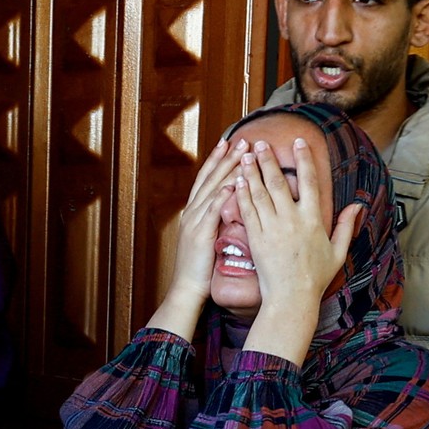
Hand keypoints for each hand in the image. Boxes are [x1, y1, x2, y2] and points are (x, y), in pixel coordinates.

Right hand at [149, 138, 246, 335]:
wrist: (187, 288)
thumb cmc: (201, 267)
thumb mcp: (208, 237)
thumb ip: (216, 220)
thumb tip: (232, 206)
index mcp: (194, 212)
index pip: (206, 180)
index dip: (217, 160)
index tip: (229, 143)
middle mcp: (192, 212)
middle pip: (209, 178)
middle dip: (225, 157)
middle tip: (240, 139)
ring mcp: (195, 221)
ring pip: (212, 189)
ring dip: (227, 170)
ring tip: (241, 153)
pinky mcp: (200, 234)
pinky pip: (212, 211)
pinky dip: (222, 196)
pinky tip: (233, 184)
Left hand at [235, 137, 359, 362]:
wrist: (292, 297)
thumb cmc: (316, 277)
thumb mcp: (338, 251)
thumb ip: (346, 226)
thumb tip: (357, 206)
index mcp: (313, 219)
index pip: (309, 181)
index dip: (303, 159)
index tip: (298, 142)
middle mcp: (291, 220)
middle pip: (278, 182)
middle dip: (268, 159)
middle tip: (260, 143)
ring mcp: (271, 228)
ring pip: (259, 193)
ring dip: (251, 172)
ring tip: (244, 155)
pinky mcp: (255, 238)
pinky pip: (247, 211)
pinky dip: (242, 194)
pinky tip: (237, 181)